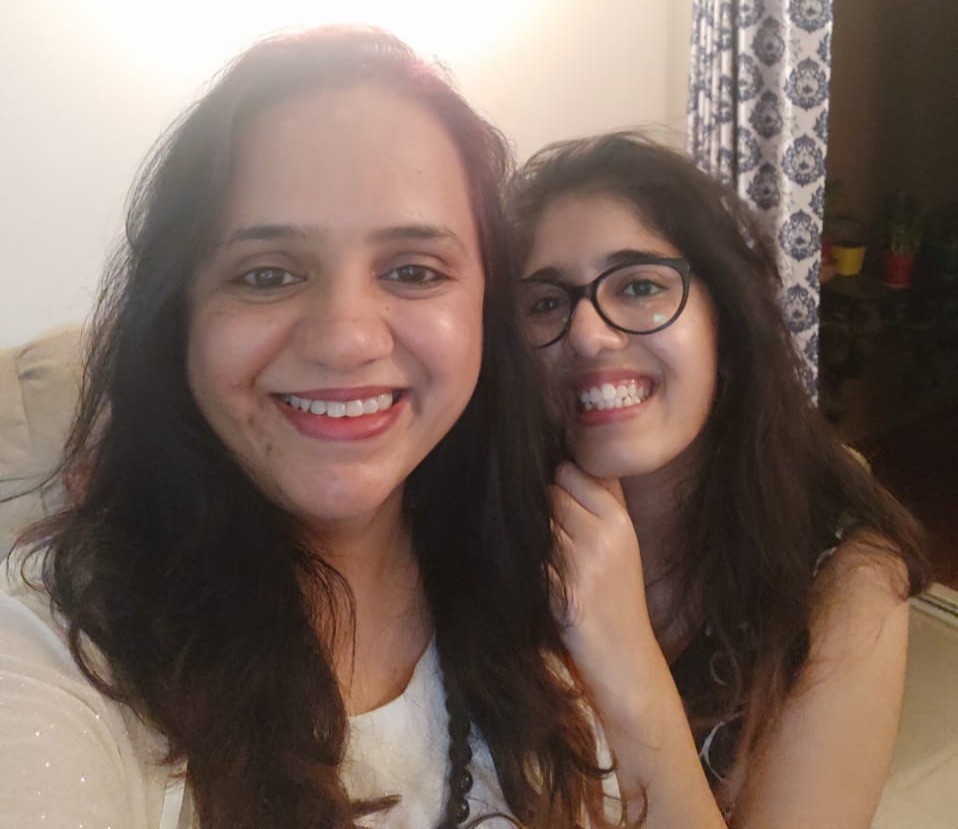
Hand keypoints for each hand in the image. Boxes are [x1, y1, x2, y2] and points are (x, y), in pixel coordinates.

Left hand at [551, 463, 658, 705]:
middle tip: (554, 534)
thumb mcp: (621, 543)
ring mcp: (586, 559)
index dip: (559, 482)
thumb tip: (571, 460)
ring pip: (539, 520)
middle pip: (552, 491)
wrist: (624, 655)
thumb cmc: (616, 597)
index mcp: (621, 519)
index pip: (575, 470)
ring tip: (552, 558)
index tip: (558, 500)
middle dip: (545, 506)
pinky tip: (547, 580)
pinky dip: (533, 564)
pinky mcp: (565, 586)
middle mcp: (606, 533)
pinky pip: (533, 556)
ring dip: (535, 535)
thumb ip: (602, 502)